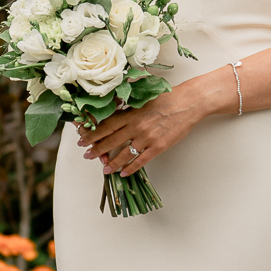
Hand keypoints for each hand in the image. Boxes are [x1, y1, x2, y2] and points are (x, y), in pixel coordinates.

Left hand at [77, 80, 216, 176]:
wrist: (188, 102)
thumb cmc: (167, 97)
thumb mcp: (142, 98)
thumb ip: (127, 107)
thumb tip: (112, 111)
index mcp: (130, 113)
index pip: (105, 126)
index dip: (92, 135)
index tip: (82, 140)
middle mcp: (136, 127)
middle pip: (110, 141)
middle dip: (96, 150)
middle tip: (86, 156)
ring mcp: (147, 138)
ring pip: (124, 154)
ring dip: (112, 163)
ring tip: (104, 169)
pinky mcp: (159, 147)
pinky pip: (141, 161)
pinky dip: (131, 168)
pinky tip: (124, 173)